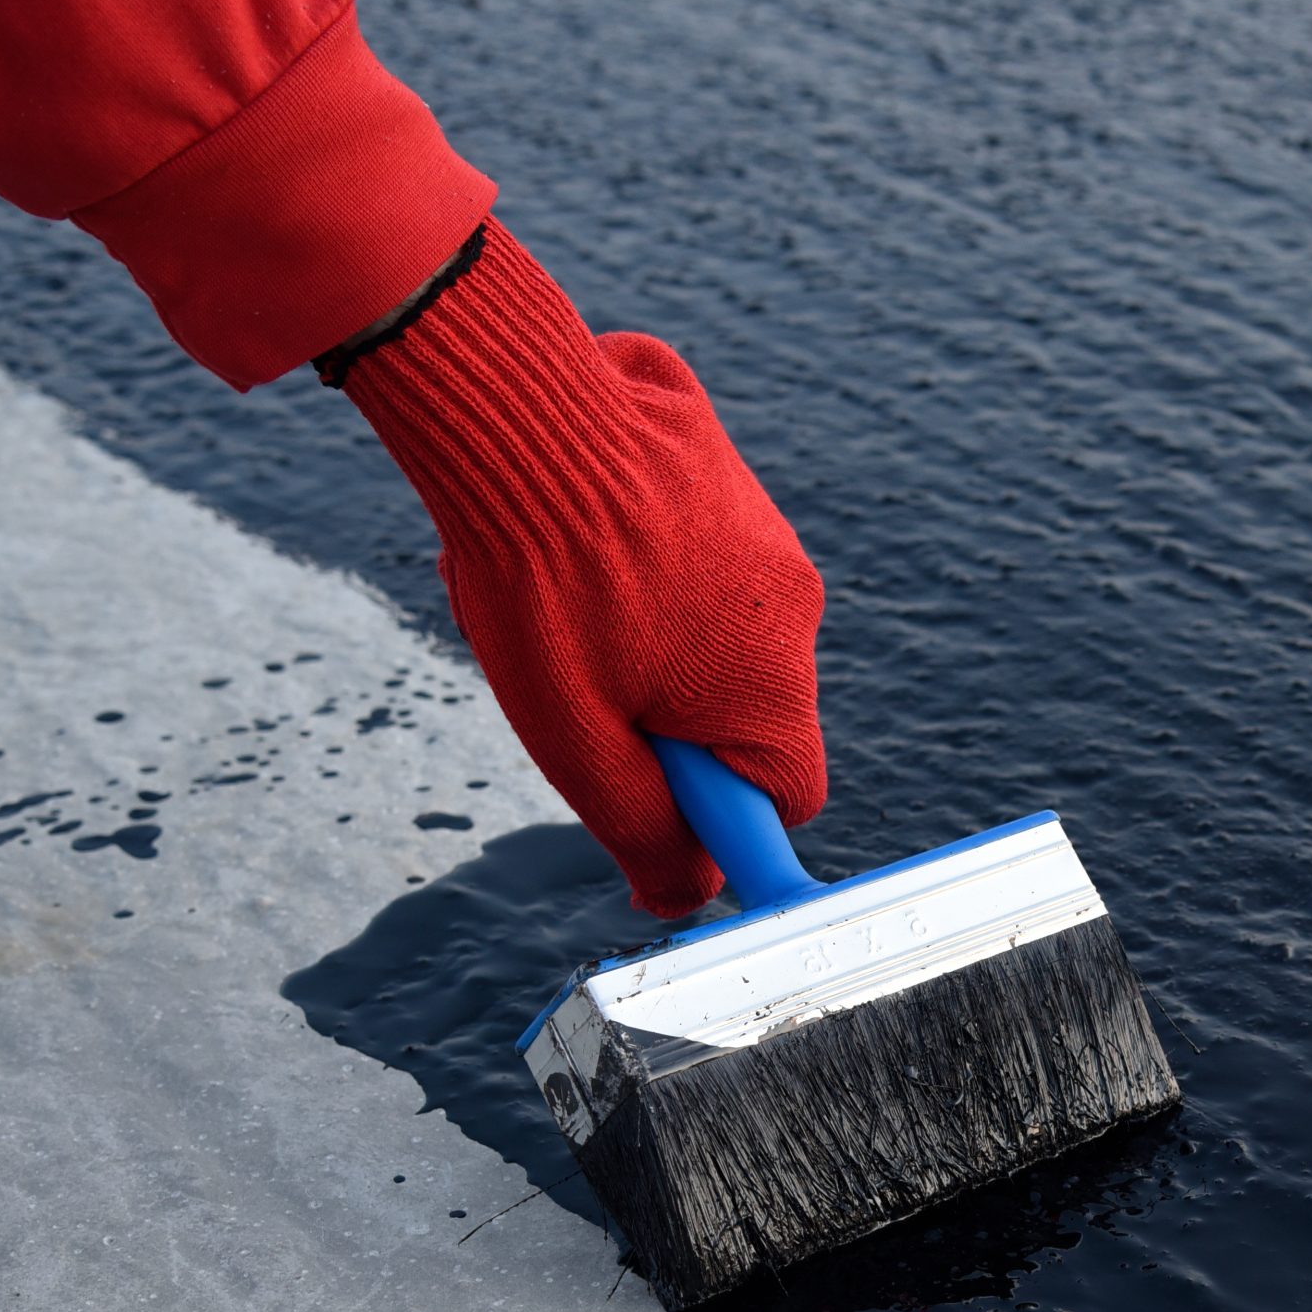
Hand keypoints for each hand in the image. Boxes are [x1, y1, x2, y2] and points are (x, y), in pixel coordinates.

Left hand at [338, 222, 826, 916]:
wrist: (517, 411)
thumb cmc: (541, 587)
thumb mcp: (578, 741)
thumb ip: (644, 832)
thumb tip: (688, 901)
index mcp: (770, 684)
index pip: (785, 794)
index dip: (718, 812)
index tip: (654, 795)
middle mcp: (794, 606)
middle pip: (747, 704)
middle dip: (670, 711)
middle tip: (579, 687)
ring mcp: (765, 528)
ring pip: (719, 619)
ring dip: (652, 630)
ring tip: (561, 597)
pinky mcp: (726, 467)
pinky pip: (697, 538)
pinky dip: (646, 551)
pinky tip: (575, 531)